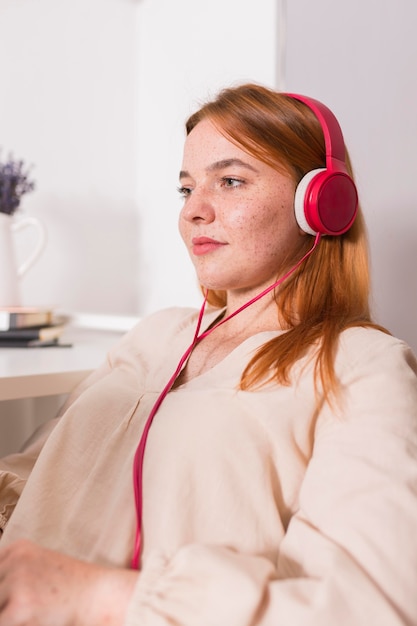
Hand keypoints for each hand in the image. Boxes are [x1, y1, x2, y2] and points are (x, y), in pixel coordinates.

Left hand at [0, 539, 137, 625]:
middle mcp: (14, 559)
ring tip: (36, 612)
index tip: (11, 597)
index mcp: (17, 549)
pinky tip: (38, 618)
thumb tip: (1, 596)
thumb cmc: (71, 588)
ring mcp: (17, 580)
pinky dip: (17, 624)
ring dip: (9, 615)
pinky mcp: (20, 605)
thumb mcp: (39, 569)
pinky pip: (3, 623)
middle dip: (5, 605)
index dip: (4, 592)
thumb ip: (13, 576)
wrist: (99, 596)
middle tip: (29, 606)